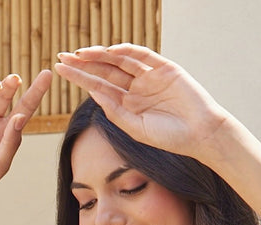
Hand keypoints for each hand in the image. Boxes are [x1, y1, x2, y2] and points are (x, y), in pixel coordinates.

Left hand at [55, 45, 228, 157]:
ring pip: (120, 60)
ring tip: (79, 54)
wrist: (200, 135)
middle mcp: (137, 87)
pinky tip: (109, 51)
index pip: (99, 86)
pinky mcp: (164, 67)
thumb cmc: (170, 138)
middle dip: (84, 63)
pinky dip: (126, 50)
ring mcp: (150, 76)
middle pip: (105, 70)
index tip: (60, 70)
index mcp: (129, 103)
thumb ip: (116, 112)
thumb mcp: (136, 128)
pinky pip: (142, 55)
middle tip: (62, 57)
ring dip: (100, 55)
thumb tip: (94, 94)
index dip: (80, 77)